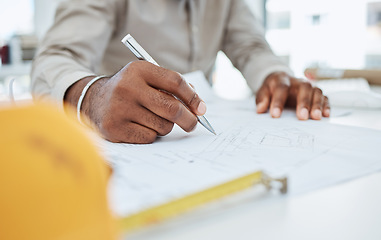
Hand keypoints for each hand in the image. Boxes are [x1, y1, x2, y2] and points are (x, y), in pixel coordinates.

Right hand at [65, 61, 205, 142]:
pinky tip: (139, 126)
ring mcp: (120, 109)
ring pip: (163, 126)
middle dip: (189, 119)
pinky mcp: (115, 128)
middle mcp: (128, 87)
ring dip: (165, 126)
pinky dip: (151, 135)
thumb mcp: (146, 79)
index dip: (192, 97)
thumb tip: (198, 107)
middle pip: (172, 108)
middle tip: (193, 124)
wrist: (93, 100)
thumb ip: (171, 88)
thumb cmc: (130, 90)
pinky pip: (149, 137)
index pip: (175, 82)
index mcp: (139, 69)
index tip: (201, 109)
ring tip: (152, 119)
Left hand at [255, 72, 329, 119]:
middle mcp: (297, 82)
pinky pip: (324, 97)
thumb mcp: (263, 91)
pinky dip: (326, 105)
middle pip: (304, 88)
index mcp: (282, 80)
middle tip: (302, 117)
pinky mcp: (316, 93)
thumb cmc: (272, 89)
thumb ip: (261, 99)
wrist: (280, 80)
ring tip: (316, 117)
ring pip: (316, 91)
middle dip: (304, 103)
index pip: (281, 88)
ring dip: (317, 104)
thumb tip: (260, 109)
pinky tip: (326, 115)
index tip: (275, 115)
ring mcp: (308, 86)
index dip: (278, 102)